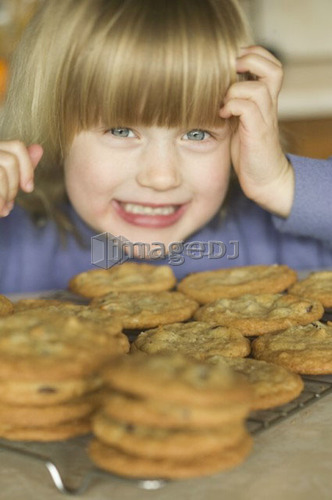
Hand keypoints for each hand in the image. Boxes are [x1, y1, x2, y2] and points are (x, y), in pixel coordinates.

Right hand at [0, 141, 42, 216]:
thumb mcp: (5, 182)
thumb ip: (20, 166)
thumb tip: (38, 149)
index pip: (17, 147)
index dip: (27, 168)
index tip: (28, 189)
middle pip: (10, 161)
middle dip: (14, 187)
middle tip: (8, 204)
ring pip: (1, 171)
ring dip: (5, 195)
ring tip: (2, 210)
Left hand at [219, 46, 293, 217]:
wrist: (263, 178)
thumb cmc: (246, 149)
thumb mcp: (239, 119)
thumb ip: (232, 100)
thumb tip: (207, 83)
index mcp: (265, 98)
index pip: (270, 63)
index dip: (254, 54)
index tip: (231, 62)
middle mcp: (269, 105)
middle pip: (274, 68)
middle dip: (250, 62)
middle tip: (230, 71)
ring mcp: (265, 119)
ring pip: (258, 88)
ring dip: (235, 89)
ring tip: (222, 100)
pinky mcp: (258, 133)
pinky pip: (248, 108)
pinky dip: (232, 107)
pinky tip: (222, 115)